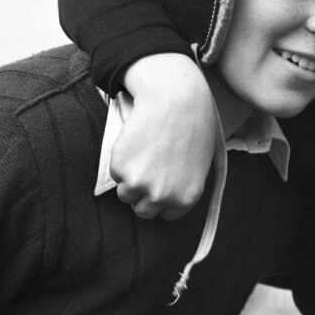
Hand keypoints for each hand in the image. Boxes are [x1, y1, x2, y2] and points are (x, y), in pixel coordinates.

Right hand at [111, 54, 216, 219]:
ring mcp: (139, 183)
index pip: (167, 214)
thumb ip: (183, 184)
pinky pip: (115, 173)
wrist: (175, 99)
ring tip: (143, 154)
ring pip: (125, 194)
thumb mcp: (199, 163)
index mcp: (186, 197)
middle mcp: (162, 196)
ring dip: (129, 179)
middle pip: (143, 211)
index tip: (162, 184)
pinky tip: (136, 143)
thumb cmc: (192, 126)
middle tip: (148, 172)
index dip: (163, 198)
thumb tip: (167, 199)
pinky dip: (121, 162)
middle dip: (143, 195)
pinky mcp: (119, 167)